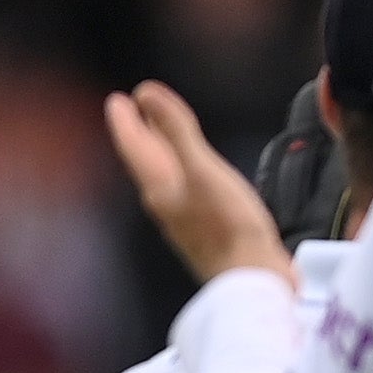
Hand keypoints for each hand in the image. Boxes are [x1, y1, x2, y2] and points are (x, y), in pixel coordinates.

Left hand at [104, 82, 292, 290]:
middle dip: (142, 133)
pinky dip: (184, 171)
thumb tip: (146, 93)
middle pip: (148, 160)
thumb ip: (176, 130)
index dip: (125, 121)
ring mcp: (186, 219)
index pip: (135, 146)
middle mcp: (166, 203)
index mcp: (160, 186)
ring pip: (166, 176)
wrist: (253, 279)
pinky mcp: (207, 230)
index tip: (119, 100)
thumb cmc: (229, 226)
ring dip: (162, 152)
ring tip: (161, 135)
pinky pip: (186, 190)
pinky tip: (197, 174)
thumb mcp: (202, 168)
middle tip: (134, 112)